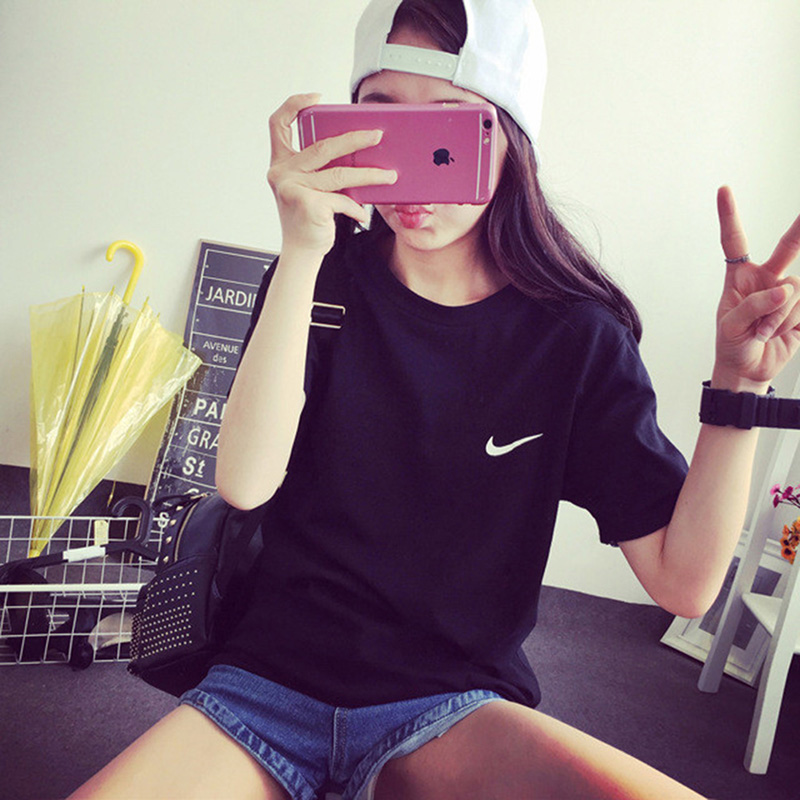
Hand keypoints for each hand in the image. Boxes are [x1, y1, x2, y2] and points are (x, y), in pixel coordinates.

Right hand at [267, 93, 396, 258]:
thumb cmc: (310, 218)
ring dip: (370, 175)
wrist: (301, 252)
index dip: (294, 105)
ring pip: (340, 175)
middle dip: (355, 139)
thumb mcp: (312, 187)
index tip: (316, 98)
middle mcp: (282, 172)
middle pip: (323, 146)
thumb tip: (362, 150)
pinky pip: (341, 200)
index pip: (279, 124)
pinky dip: (356, 207)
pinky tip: (363, 213)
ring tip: (390, 175)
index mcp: (281, 162)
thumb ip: (323, 169)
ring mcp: (293, 187)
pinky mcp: (308, 204)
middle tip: (378, 135)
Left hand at [713, 186, 799, 391]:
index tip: (724, 190)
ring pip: (792, 292)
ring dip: (776, 318)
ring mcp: (787, 292)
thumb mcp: (731, 326)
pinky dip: (790, 324)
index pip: (734, 241)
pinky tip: (780, 334)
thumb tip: (785, 289)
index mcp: (740, 277)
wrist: (748, 369)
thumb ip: (754, 305)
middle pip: (787, 247)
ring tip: (762, 332)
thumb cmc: (732, 344)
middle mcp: (766, 278)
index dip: (730, 216)